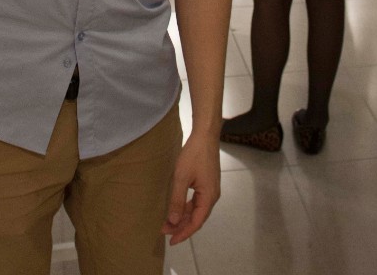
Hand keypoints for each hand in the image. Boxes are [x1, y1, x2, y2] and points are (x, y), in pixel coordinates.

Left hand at [161, 131, 220, 245]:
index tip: (171, 241)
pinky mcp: (207, 183)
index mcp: (208, 198)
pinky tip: (177, 208)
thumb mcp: (182, 177)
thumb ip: (177, 200)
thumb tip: (173, 222)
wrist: (206, 135)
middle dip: (181, 226)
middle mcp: (212, 197)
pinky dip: (186, 207)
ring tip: (168, 222)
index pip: (196, 223)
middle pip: (196, 218)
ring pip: (196, 210)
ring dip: (183, 217)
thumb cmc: (194, 155)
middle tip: (164, 231)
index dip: (183, 233)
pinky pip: (197, 201)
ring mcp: (210, 190)